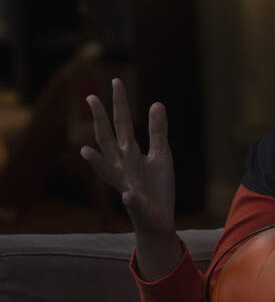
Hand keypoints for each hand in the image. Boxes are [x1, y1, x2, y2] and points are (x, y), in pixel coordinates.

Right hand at [81, 79, 179, 278]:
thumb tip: (156, 103)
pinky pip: (133, 203)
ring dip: (98, 162)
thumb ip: (158, 131)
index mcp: (129, 155)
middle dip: (100, 121)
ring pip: (108, 172)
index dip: (119, 104)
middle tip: (91, 97)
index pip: (121, 125)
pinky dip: (131, 200)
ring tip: (86, 149)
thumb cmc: (157, 187)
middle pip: (109, 141)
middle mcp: (122, 168)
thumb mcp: (162, 155)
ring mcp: (126, 187)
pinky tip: (129, 195)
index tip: (116, 81)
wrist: (158, 220)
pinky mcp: (138, 207)